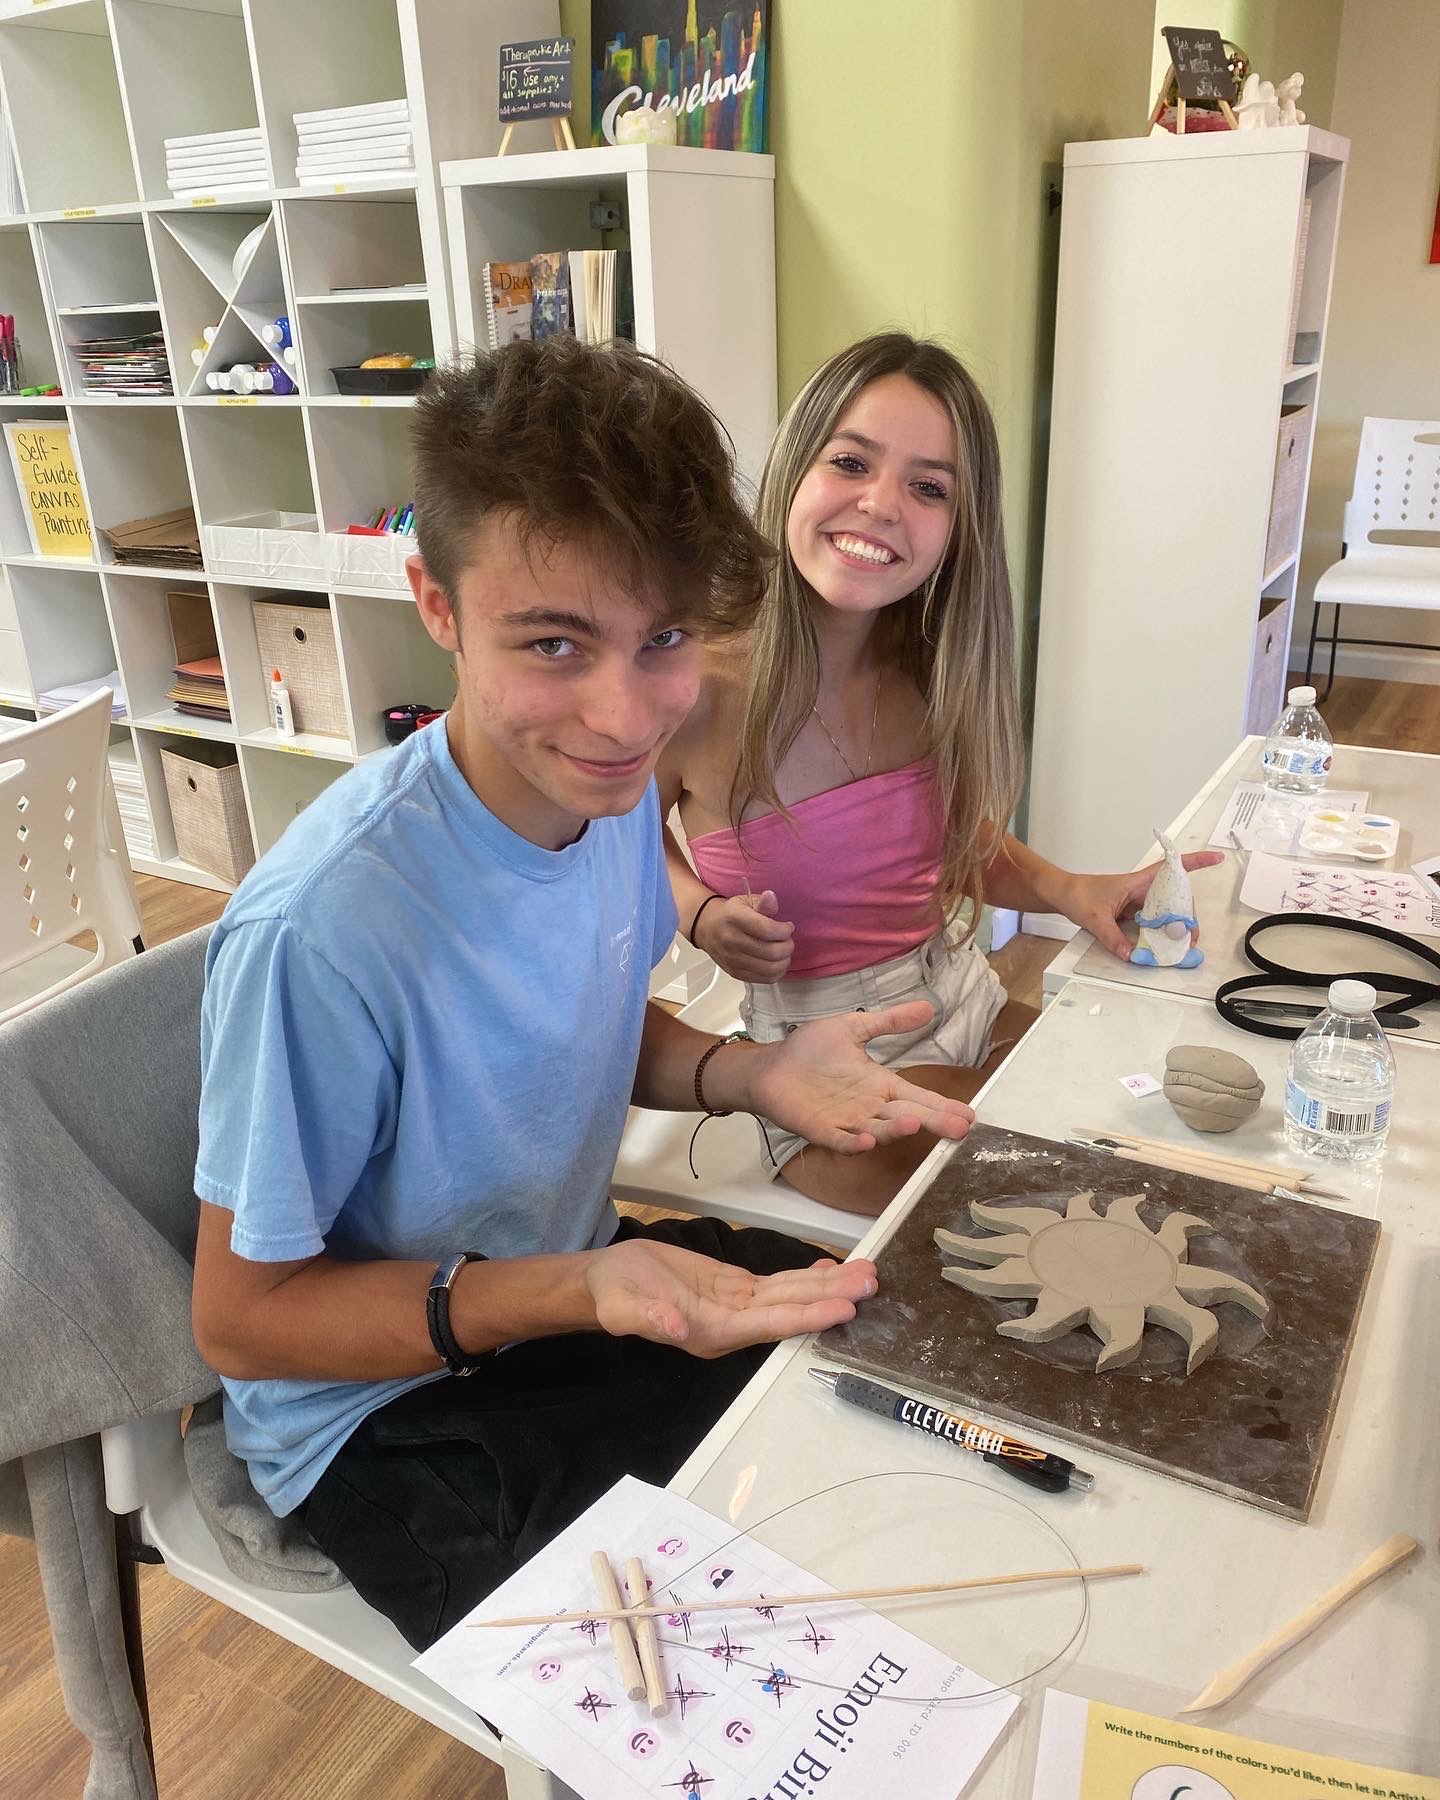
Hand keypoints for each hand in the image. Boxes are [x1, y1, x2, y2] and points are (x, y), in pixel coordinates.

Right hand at [585, 1239, 877, 1357]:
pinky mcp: (736, 1288)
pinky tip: (831, 1270)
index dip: (807, 1316)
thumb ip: (651, 1319)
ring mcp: (738, 1307)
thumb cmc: (614, 1294)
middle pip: (792, 1311)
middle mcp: (734, 1325)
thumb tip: (677, 1328)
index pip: (770, 1325)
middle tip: (872, 1284)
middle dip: (832, 1299)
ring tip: (866, 1274)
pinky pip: (779, 1284)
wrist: (607, 1281)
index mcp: (713, 1333)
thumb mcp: (624, 1306)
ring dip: (829, 1286)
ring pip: (791, 1295)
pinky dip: (806, 1276)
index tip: (843, 1308)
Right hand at [693, 890, 794, 981]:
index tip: (788, 927)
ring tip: (783, 952)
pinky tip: (776, 962)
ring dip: (784, 961)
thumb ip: (762, 902)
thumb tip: (771, 897)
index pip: (768, 930)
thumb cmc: (730, 914)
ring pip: (770, 968)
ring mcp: (732, 959)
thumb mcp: (745, 901)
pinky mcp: (735, 973)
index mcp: (735, 919)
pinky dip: (777, 973)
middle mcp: (731, 941)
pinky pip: (764, 979)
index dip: (785, 931)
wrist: (707, 928)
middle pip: (772, 952)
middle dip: (787, 946)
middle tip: (787, 940)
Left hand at [743, 1005, 974, 1154]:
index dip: (941, 1105)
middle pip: (907, 1116)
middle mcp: (869, 1107)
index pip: (918, 1097)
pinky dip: (853, 1144)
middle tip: (960, 1128)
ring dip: (895, 1129)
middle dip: (932, 1122)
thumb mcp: (854, 1028)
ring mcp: (846, 1121)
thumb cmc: (811, 1049)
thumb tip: (929, 1006)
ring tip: (915, 1123)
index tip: (968, 1114)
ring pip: (878, 1130)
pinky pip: (840, 1141)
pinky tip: (866, 1141)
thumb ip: (889, 1022)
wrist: (771, 1065)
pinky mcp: (820, 1130)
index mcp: (880, 1084)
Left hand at [1056, 853, 1225, 960]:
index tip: (1217, 858)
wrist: (1063, 895)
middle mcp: (1144, 891)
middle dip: (1187, 916)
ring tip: (1180, 946)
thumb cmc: (1078, 894)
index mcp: (1139, 882)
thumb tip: (1130, 954)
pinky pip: (1155, 924)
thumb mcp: (1095, 917)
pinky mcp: (1134, 915)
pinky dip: (1161, 934)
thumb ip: (1112, 937)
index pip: (1172, 866)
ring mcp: (1140, 903)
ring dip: (1176, 928)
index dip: (1197, 860)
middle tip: (1191, 938)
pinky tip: (1163, 947)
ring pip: (1168, 913)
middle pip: (1177, 899)